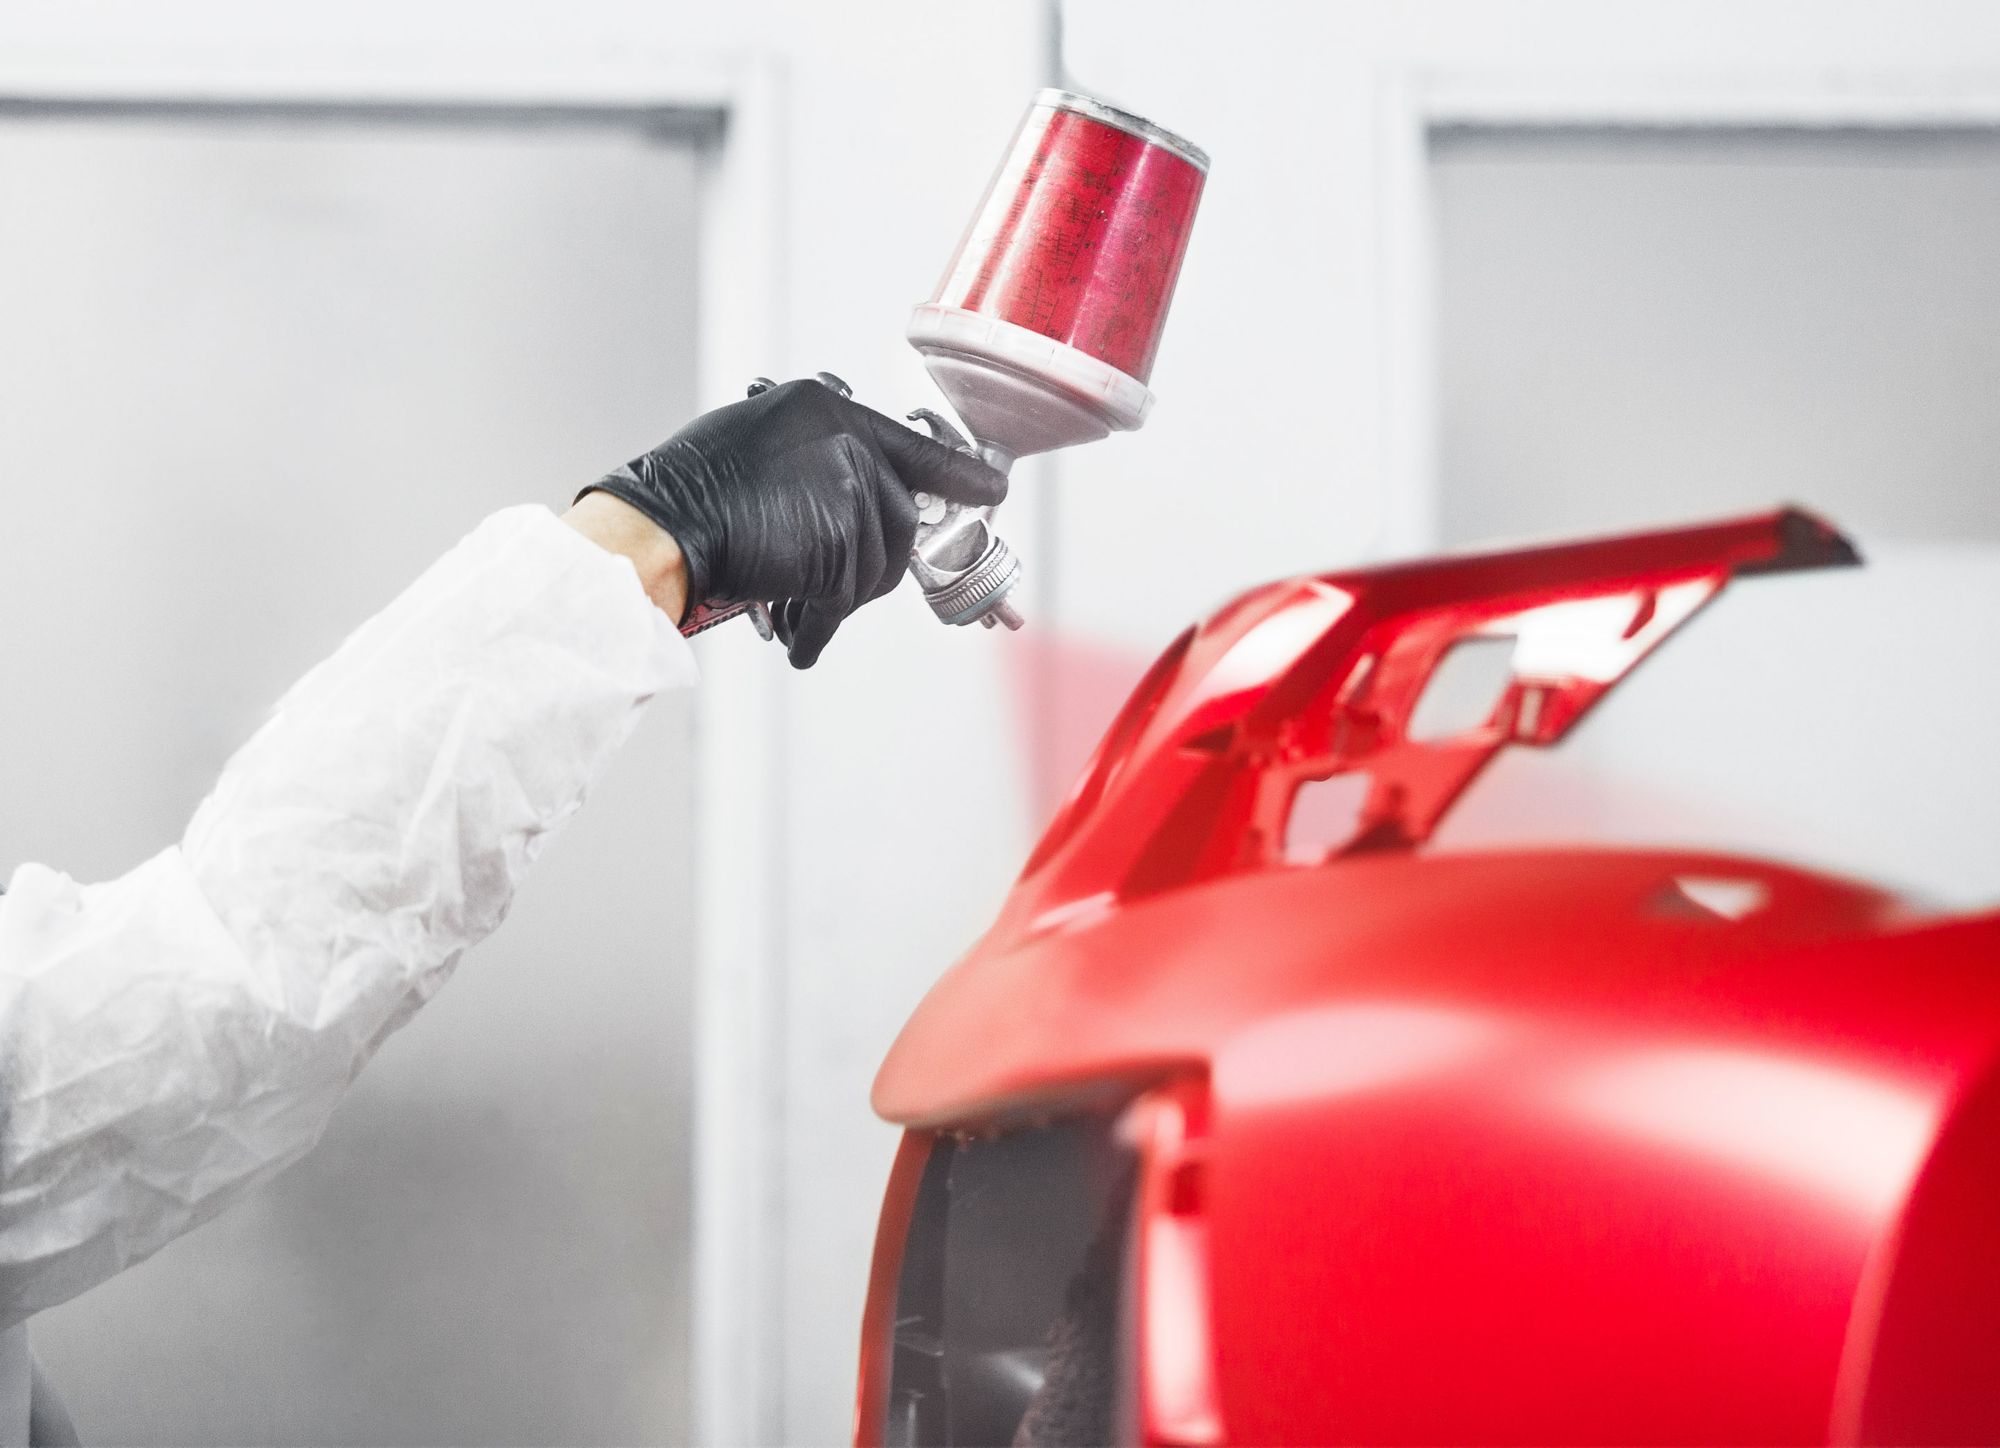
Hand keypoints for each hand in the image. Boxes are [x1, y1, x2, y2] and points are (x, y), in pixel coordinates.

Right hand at [579, 378, 1006, 667]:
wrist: (657, 527)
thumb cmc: (688, 491)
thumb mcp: (760, 442)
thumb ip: (818, 460)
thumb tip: (856, 496)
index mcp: (828, 407)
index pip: (913, 446)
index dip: (957, 475)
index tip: (992, 489)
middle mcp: (847, 440)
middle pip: (899, 520)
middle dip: (871, 566)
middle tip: (831, 592)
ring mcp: (847, 489)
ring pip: (879, 566)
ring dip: (840, 599)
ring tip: (797, 611)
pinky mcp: (839, 543)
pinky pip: (848, 599)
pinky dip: (822, 629)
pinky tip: (800, 641)